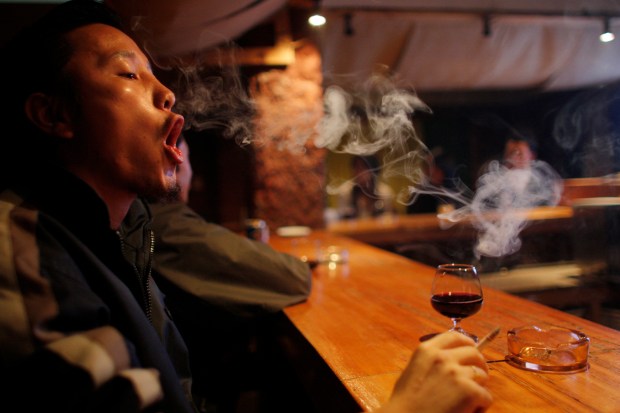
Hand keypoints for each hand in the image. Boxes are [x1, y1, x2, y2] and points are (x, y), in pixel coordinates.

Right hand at [377, 331, 492, 412]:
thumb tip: (454, 360)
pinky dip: (481, 405)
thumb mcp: (414, 370)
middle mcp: (442, 357)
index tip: (472, 348)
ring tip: (467, 400)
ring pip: (482, 375)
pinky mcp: (469, 391)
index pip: (454, 336)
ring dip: (479, 387)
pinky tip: (467, 411)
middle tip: (477, 378)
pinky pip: (486, 396)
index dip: (466, 342)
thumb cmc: (406, 401)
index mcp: (427, 350)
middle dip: (479, 364)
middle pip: (474, 352)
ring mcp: (456, 373)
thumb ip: (432, 361)